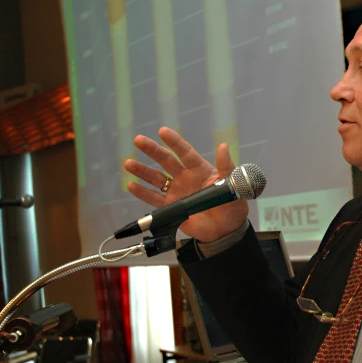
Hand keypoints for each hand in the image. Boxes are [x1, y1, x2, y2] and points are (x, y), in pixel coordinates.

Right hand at [123, 127, 248, 242]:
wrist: (226, 230)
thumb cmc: (232, 205)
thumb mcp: (233, 185)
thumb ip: (226, 167)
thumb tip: (223, 146)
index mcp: (200, 169)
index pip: (185, 152)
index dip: (174, 142)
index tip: (162, 131)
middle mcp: (185, 177)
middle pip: (166, 161)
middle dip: (152, 150)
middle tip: (138, 140)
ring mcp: (176, 192)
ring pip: (156, 178)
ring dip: (142, 171)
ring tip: (128, 163)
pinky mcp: (171, 208)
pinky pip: (154, 199)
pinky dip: (142, 193)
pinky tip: (131, 186)